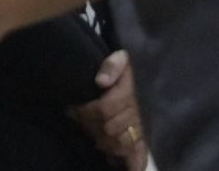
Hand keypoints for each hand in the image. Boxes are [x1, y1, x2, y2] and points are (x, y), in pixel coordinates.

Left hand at [68, 49, 147, 169]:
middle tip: (80, 122)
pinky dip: (130, 163)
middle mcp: (137, 112)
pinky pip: (139, 155)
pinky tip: (116, 163)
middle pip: (109, 128)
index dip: (85, 112)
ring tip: (93, 134)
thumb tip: (101, 81)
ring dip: (103, 141)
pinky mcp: (144, 140)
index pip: (104, 109)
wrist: (143, 77)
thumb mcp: (120, 58)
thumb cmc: (126, 69)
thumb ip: (112, 65)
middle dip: (91, 126)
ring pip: (120, 143)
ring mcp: (142, 127)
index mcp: (129, 93)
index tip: (73, 110)